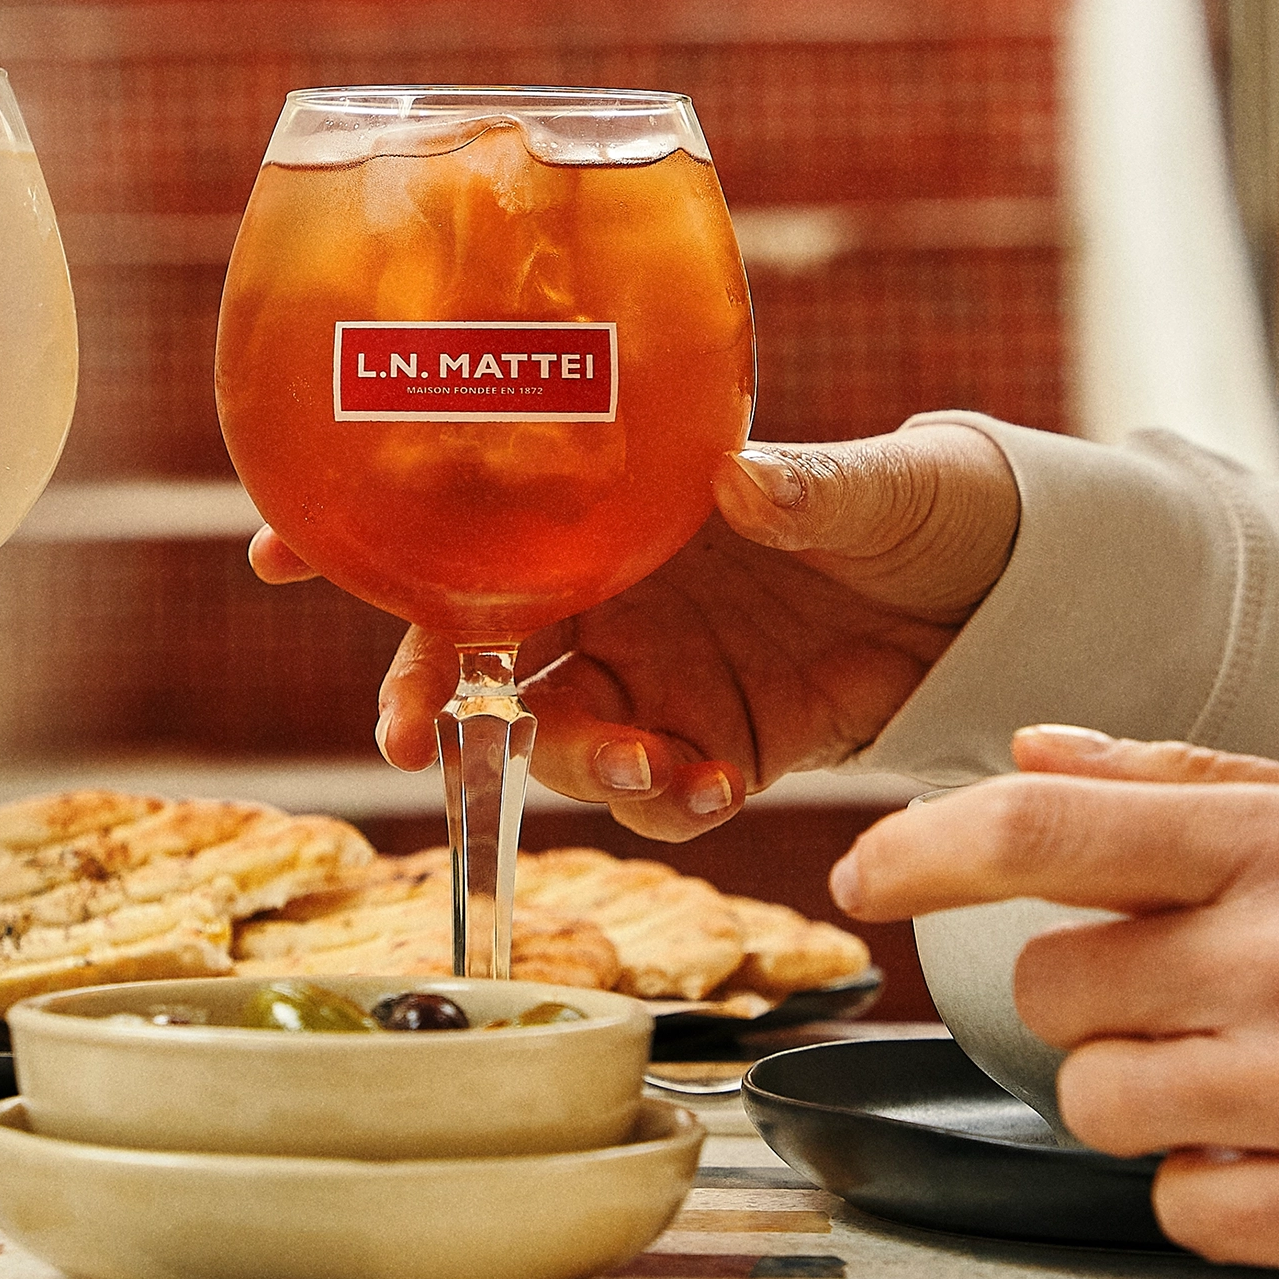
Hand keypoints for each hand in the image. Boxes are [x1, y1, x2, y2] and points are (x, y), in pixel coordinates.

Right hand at [250, 423, 1019, 840]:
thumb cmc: (920, 501)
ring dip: (569, 757)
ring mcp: (660, 676)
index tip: (277, 548)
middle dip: (422, 691)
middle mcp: (615, 593)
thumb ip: (802, 485)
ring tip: (645, 759)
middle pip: (474, 647)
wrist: (1002, 592)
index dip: (367, 534)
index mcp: (618, 508)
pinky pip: (657, 792)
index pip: (468, 517)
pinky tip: (706, 781)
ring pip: (555, 732)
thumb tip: (743, 479)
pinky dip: (665, 799)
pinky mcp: (718, 748)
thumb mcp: (869, 483)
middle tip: (402, 735)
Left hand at [830, 726, 1278, 1274]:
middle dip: (1097, 995)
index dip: (922, 850)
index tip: (859, 872)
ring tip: (1260, 1064)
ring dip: (1148, 1092)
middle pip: (1050, 990)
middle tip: (1202, 988)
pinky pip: (1178, 1209)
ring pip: (1097, 1103)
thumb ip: (1179, 783)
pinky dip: (1217, 1187)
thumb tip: (1026, 750)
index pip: (1043, 832)